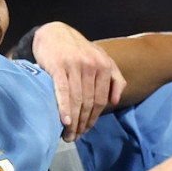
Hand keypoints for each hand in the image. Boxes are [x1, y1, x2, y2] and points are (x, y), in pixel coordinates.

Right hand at [31, 22, 127, 140]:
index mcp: (104, 66)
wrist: (55, 33)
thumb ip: (114, 78)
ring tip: (67, 135)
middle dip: (82, 123)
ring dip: (73, 121)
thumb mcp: (101, 60)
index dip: (94, 118)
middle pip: (89, 103)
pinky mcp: (58, 66)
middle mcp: (91, 65)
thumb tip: (116, 100)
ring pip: (77, 100)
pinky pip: (63, 91)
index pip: (101, 100)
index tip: (86, 130)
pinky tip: (64, 121)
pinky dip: (64, 108)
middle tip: (75, 137)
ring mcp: (75, 66)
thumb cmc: (78, 51)